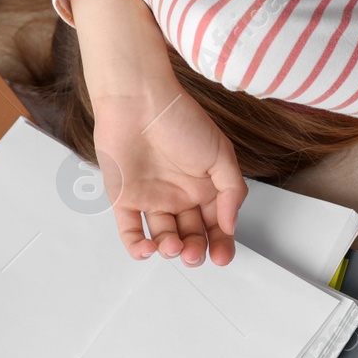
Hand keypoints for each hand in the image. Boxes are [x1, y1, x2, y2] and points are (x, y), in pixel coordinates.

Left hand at [91, 78, 247, 267]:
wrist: (140, 102)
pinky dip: (137, 247)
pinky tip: (148, 249)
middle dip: (195, 250)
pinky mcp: (125, 199)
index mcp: (204, 186)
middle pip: (190, 235)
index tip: (222, 256)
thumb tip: (230, 225)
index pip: (215, 225)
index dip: (220, 243)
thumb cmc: (181, 119)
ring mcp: (151, 198)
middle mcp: (179, 195)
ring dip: (170, 249)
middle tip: (195, 254)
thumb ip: (232, 192)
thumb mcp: (222, 154)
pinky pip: (130, 230)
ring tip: (173, 247)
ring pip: (163, 237)